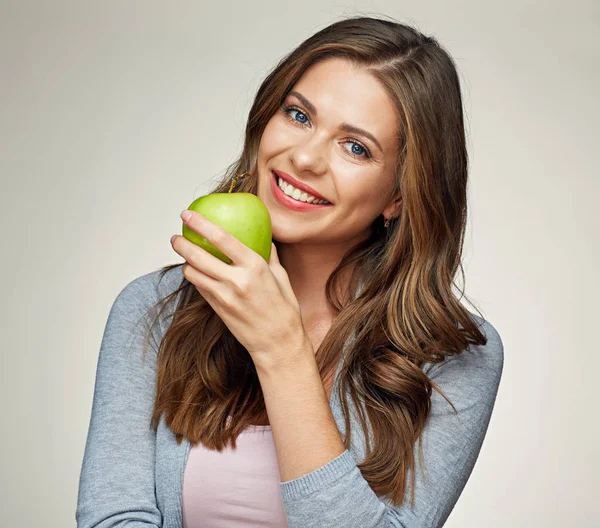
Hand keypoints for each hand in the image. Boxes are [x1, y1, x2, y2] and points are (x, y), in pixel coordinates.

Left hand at [170, 210, 308, 369]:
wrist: (278, 342)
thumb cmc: (284, 308)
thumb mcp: (281, 276)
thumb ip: (269, 254)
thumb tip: (264, 236)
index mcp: (255, 266)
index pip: (221, 238)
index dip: (200, 223)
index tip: (188, 214)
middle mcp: (237, 280)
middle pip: (197, 255)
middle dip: (181, 243)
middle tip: (176, 236)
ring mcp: (224, 296)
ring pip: (192, 273)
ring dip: (185, 261)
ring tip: (184, 254)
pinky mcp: (217, 308)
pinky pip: (199, 287)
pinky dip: (194, 276)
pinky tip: (195, 271)